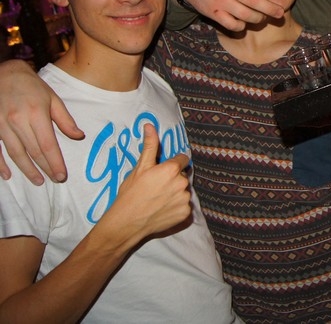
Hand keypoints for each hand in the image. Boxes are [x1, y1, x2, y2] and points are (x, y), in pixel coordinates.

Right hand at [0, 60, 80, 183]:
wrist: (3, 73)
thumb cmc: (31, 86)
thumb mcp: (52, 98)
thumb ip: (65, 119)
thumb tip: (79, 136)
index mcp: (36, 113)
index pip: (47, 144)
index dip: (55, 162)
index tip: (62, 175)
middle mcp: (18, 121)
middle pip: (33, 151)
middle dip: (45, 168)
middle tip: (55, 180)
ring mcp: (1, 125)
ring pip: (15, 153)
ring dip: (26, 170)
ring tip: (38, 181)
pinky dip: (0, 164)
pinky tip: (7, 175)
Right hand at [96, 123, 190, 247]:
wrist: (126, 222)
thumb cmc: (131, 193)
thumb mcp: (140, 167)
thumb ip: (150, 146)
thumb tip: (150, 125)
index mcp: (172, 169)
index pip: (182, 159)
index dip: (172, 164)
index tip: (162, 171)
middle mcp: (182, 183)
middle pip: (182, 176)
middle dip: (173, 179)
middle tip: (156, 187)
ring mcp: (185, 199)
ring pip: (184, 191)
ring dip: (175, 193)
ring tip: (158, 199)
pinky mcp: (185, 214)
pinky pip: (184, 206)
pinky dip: (176, 207)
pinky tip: (162, 209)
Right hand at [182, 0, 284, 30]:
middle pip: (252, 0)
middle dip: (269, 8)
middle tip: (280, 13)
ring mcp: (221, 2)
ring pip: (246, 15)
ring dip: (258, 18)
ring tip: (262, 17)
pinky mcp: (215, 14)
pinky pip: (233, 25)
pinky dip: (241, 26)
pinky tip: (243, 22)